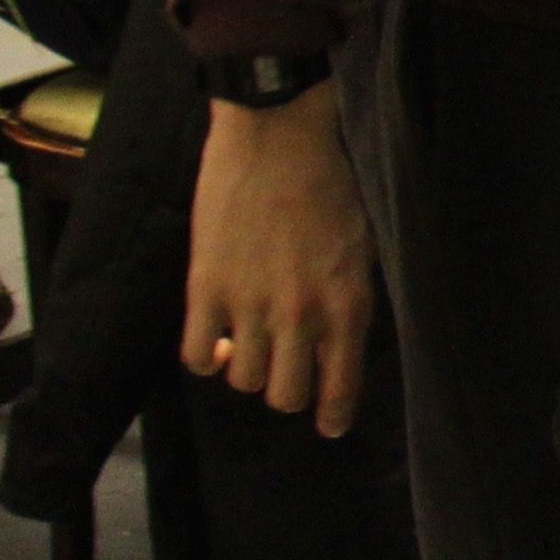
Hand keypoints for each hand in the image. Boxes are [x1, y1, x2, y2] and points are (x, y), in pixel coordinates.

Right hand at [186, 83, 377, 439]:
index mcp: (348, 304)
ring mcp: (250, 305)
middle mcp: (300, 315)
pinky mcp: (205, 288)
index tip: (329, 426)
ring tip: (252, 341)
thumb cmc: (332, 181)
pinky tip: (218, 337)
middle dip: (288, 391)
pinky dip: (208, 356)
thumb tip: (335, 346)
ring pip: (244, 381)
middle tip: (286, 370)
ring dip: (249, 368)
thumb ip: (348, 299)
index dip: (332, 415)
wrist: (280, 132)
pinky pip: (198, 357)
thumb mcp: (362, 245)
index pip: (340, 387)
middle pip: (285, 396)